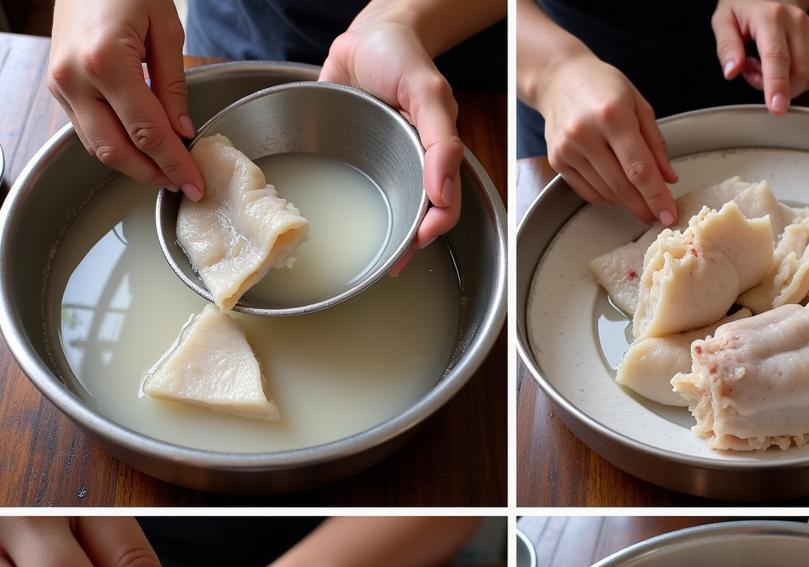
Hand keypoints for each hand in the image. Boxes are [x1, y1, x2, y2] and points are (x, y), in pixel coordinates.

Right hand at [48, 0, 203, 197]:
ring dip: (134, 166)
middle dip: (153, 174)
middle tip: (183, 182)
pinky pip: (88, 131)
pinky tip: (141, 149)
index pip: (147, 133)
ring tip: (165, 169)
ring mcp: (61, 85)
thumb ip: (173, 86)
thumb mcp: (165, 29)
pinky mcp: (58, 87)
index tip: (195, 184)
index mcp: (105, 62)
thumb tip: (182, 132)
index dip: (174, 164)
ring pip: (98, 148)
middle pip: (117, 151)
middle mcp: (75, 79)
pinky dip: (116, 146)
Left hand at [321, 21, 461, 268]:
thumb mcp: (428, 92)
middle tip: (388, 266)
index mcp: (433, 158)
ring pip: (388, 209)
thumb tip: (442, 193)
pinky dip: (351, 206)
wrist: (370, 30)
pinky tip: (338, 221)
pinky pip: (355, 185)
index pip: (443, 208)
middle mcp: (410, 166)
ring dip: (382, 235)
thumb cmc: (402, 57)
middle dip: (406, 247)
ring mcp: (382, 163)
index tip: (412, 246)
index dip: (432, 232)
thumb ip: (440, 140)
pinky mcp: (354, 154)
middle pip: (416, 218)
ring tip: (368, 257)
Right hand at [537, 53, 677, 224]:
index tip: (668, 215)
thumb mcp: (638, 104)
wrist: (559, 78)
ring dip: (626, 201)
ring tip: (637, 195)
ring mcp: (568, 150)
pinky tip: (617, 190)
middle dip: (643, 206)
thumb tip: (668, 178)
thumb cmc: (603, 87)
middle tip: (657, 216)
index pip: (639, 168)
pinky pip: (588, 192)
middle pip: (622, 186)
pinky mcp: (557, 161)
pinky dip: (607, 197)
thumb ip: (655, 143)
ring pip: (605, 193)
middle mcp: (586, 134)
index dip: (656, 196)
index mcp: (613, 115)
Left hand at [711, 0, 808, 114]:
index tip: (777, 108)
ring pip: (808, 76)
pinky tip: (779, 67)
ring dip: (785, 85)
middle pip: (798, 72)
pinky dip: (796, 80)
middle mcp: (796, 23)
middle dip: (775, 88)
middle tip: (752, 72)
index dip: (777, 86)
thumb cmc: (745, 6)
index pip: (777, 58)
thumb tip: (731, 71)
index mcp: (771, 18)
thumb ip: (726, 47)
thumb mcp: (724, 20)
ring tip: (763, 68)